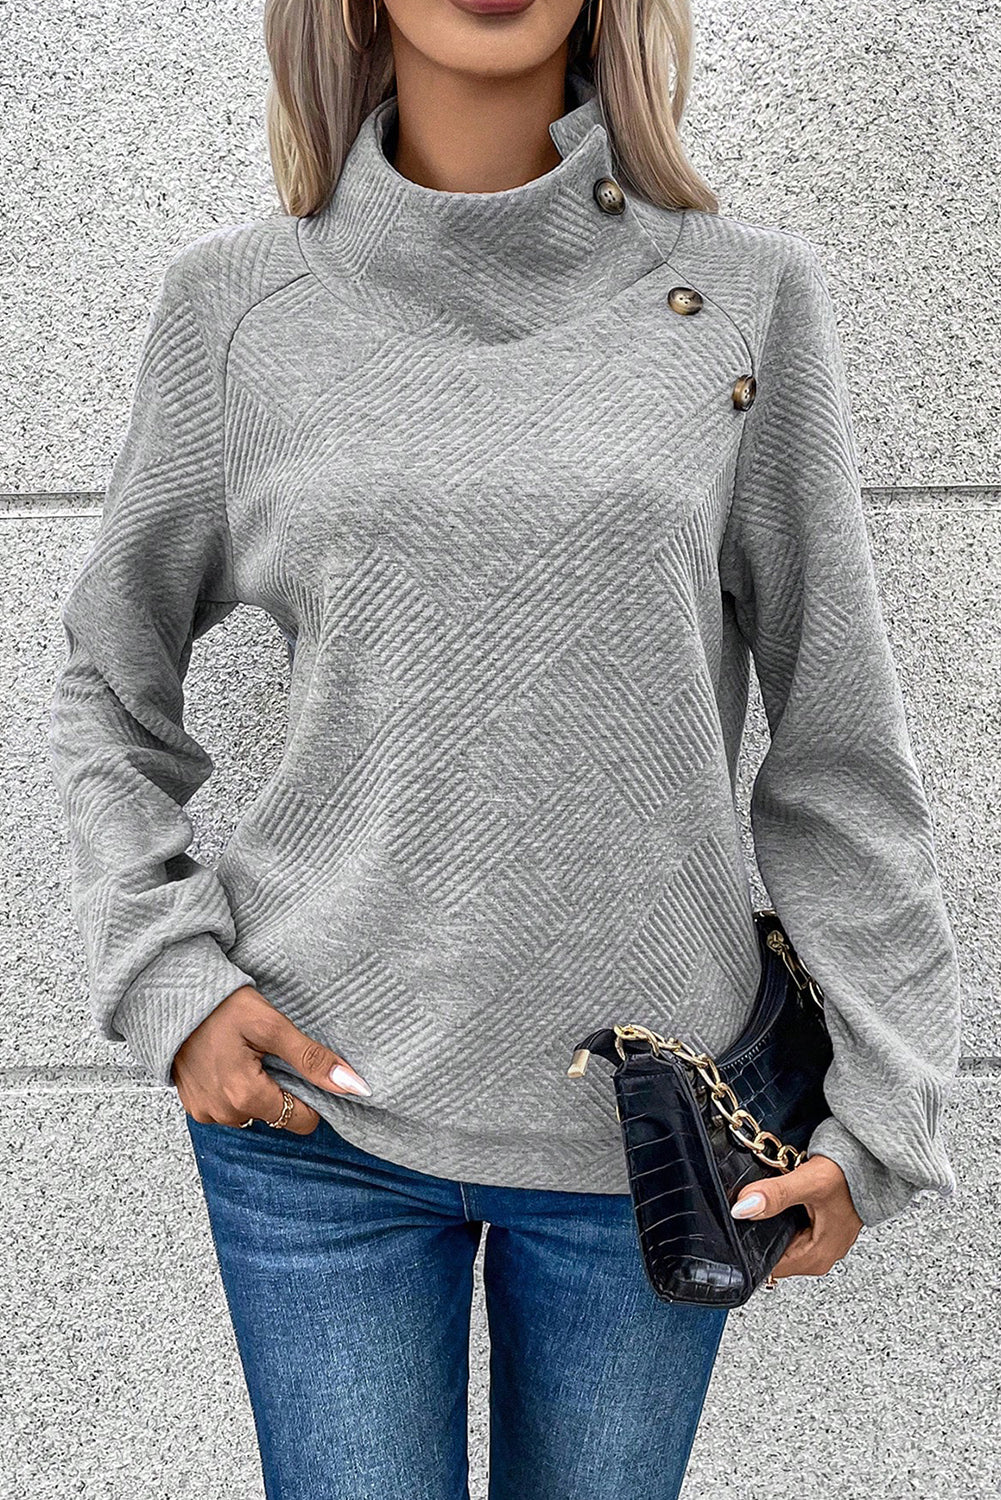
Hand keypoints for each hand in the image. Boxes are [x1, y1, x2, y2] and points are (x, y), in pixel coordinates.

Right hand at [172, 984, 371, 1134]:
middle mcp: (223, 1113)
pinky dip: (237, 1089)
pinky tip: (230, 1062)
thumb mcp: (272, 1025)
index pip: (301, 1121)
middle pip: (277, 1116)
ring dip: (258, 1089)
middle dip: (281, 1088)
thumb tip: (352, 1085)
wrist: (171, 997)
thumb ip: (312, 1058)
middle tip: (267, 1053)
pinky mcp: (194, 1106)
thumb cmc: (221, 1006)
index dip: (309, 1095)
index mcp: (245, 1097)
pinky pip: (230, 1108)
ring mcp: (205, 1112)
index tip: (298, 1066)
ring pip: (254, 1112)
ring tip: (245, 1055)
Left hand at [730, 1153, 862, 1277]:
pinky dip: (781, 1215)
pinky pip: (790, 1229)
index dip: (751, 1245)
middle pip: (773, 1253)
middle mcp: (820, 1256)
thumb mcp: (808, 1182)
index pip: (769, 1266)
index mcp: (817, 1258)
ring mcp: (820, 1243)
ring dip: (770, 1222)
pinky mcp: (819, 1228)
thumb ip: (775, 1195)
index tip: (740, 1223)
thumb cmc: (849, 1174)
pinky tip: (782, 1199)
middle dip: (759, 1231)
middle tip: (755, 1205)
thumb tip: (743, 1209)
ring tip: (770, 1199)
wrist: (869, 1160)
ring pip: (781, 1240)